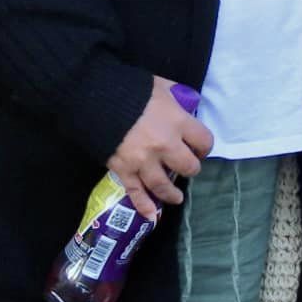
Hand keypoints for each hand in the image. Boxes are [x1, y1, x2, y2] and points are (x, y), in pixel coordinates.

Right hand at [106, 75, 212, 218]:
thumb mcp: (162, 85)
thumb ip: (177, 96)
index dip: (204, 146)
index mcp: (177, 122)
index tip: (200, 147)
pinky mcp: (124, 170)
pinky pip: (136, 192)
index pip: (204, 141)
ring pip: (164, 185)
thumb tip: (187, 103)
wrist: (96, 98)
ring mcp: (143, 161)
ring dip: (172, 194)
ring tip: (176, 197)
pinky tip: (152, 216)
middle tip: (187, 167)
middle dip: (191, 168)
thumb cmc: (132, 89)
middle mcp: (165, 145)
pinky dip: (144, 206)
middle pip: (189, 167)